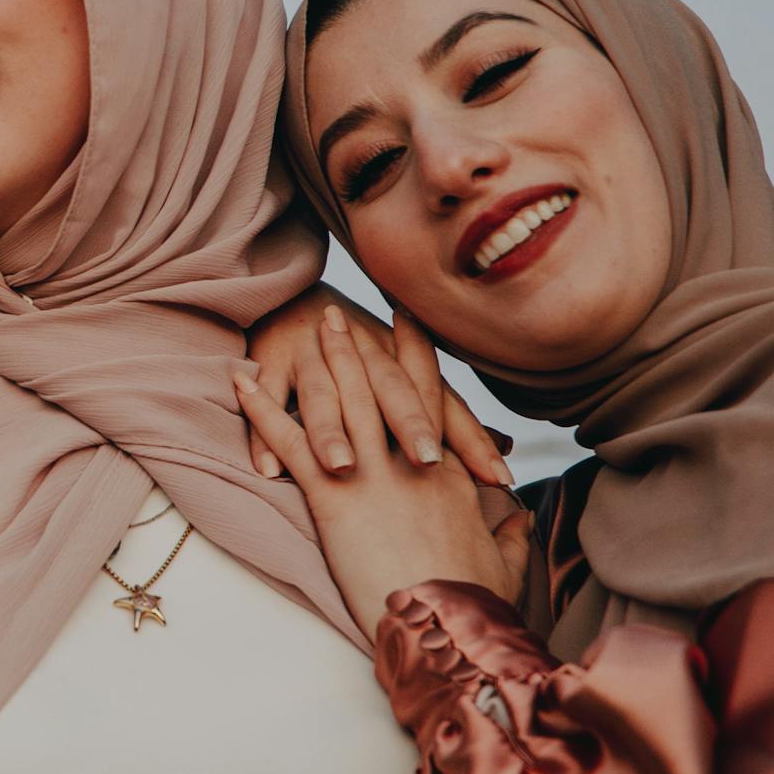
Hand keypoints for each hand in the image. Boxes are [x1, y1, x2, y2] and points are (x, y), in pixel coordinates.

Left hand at [235, 310, 528, 637]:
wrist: (450, 631)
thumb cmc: (475, 605)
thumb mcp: (504, 566)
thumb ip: (512, 536)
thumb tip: (521, 521)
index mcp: (449, 474)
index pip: (431, 400)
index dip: (417, 358)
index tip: (407, 321)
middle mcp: (410, 462)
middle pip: (382, 388)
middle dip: (361, 346)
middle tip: (341, 311)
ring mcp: (371, 476)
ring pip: (343, 401)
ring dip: (321, 360)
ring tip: (307, 325)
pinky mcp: (334, 498)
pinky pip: (290, 442)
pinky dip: (262, 410)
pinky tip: (241, 382)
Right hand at [245, 287, 511, 485]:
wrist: (293, 296)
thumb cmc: (360, 354)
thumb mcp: (406, 380)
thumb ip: (452, 420)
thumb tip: (508, 449)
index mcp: (401, 367)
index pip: (443, 404)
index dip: (470, 438)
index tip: (498, 477)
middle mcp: (364, 357)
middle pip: (389, 391)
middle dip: (408, 424)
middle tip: (425, 463)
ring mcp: (315, 358)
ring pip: (324, 396)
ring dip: (330, 431)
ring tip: (341, 466)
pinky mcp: (272, 361)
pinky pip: (269, 396)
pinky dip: (265, 428)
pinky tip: (268, 468)